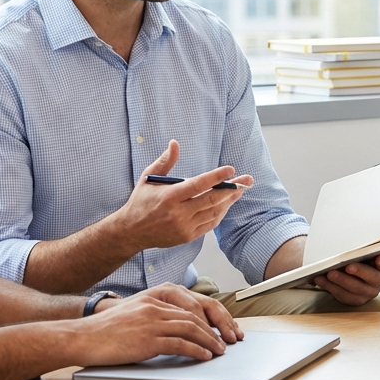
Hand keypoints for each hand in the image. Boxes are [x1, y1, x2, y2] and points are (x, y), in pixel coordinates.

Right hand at [79, 284, 241, 364]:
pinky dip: (196, 350)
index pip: (191, 304)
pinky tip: (204, 356)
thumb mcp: (134, 314)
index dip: (210, 316)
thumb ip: (155, 317)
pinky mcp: (147, 339)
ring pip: (191, 328)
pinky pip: (180, 344)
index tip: (221, 326)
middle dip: (216, 328)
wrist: (82, 337)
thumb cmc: (106, 331)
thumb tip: (180, 331)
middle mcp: (155, 305)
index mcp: (153, 297)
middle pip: (196, 315)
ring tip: (220, 350)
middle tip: (228, 340)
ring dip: (210, 341)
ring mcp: (151, 321)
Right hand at [107, 140, 253, 251]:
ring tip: (240, 190)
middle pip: (211, 200)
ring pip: (214, 212)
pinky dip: (220, 213)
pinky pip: (210, 224)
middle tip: (247, 180)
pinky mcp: (187, 236)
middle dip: (232, 189)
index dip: (216, 177)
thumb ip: (165, 161)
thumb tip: (175, 143)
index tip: (231, 170)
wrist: (132, 231)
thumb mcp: (148, 178)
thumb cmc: (141, 201)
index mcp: (169, 197)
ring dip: (229, 201)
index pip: (198, 185)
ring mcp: (184, 227)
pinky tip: (226, 203)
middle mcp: (178, 213)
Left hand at [312, 253, 379, 305]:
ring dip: (341, 280)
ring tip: (329, 273)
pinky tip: (321, 279)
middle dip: (360, 271)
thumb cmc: (357, 258)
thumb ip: (360, 248)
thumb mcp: (361, 251)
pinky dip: (330, 287)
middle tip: (348, 266)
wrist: (349, 272)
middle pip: (373, 278)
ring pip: (356, 289)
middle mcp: (379, 280)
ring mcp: (369, 292)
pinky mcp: (356, 300)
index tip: (378, 259)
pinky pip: (344, 296)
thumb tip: (347, 241)